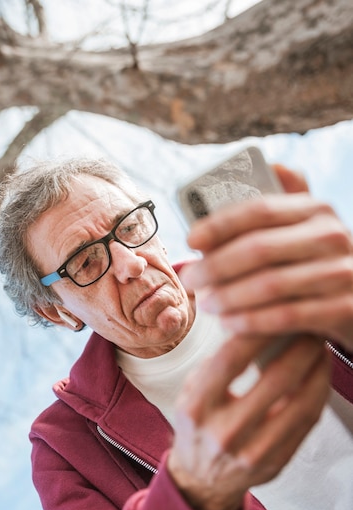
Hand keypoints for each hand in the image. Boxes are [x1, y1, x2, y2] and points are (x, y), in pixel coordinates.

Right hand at [167, 333, 329, 509]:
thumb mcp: (190, 391)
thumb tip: (251, 324)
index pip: (232, 358)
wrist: (200, 479)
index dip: (258, 328)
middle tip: (309, 322)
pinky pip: (307, 422)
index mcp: (197, 408)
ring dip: (317, 367)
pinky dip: (318, 392)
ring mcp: (253, 451)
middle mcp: (224, 432)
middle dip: (300, 344)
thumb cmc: (198, 425)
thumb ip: (216, 362)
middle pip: (276, 379)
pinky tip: (319, 373)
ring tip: (319, 345)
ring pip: (300, 402)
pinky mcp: (276, 462)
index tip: (273, 307)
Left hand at [180, 165, 352, 351]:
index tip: (190, 239)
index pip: (259, 210)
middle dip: (215, 266)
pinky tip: (230, 324)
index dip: (219, 224)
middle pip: (259, 248)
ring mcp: (341, 272)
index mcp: (315, 209)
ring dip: (229, 297)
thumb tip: (263, 167)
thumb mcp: (303, 232)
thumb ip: (278, 209)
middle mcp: (331, 235)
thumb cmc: (315, 263)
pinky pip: (287, 316)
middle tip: (190, 280)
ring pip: (270, 284)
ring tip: (206, 304)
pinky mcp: (344, 308)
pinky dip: (252, 321)